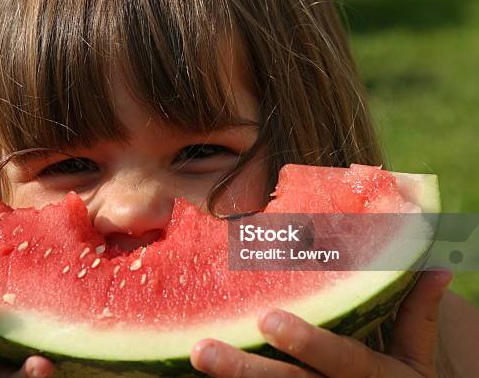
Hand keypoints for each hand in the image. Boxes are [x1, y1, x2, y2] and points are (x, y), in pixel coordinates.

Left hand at [190, 270, 451, 376]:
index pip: (341, 361)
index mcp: (375, 376)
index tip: (268, 320)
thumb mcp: (417, 355)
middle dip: (246, 370)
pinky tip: (203, 377)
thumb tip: (437, 266)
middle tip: (204, 349)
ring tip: (196, 355)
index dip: (308, 342)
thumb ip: (418, 313)